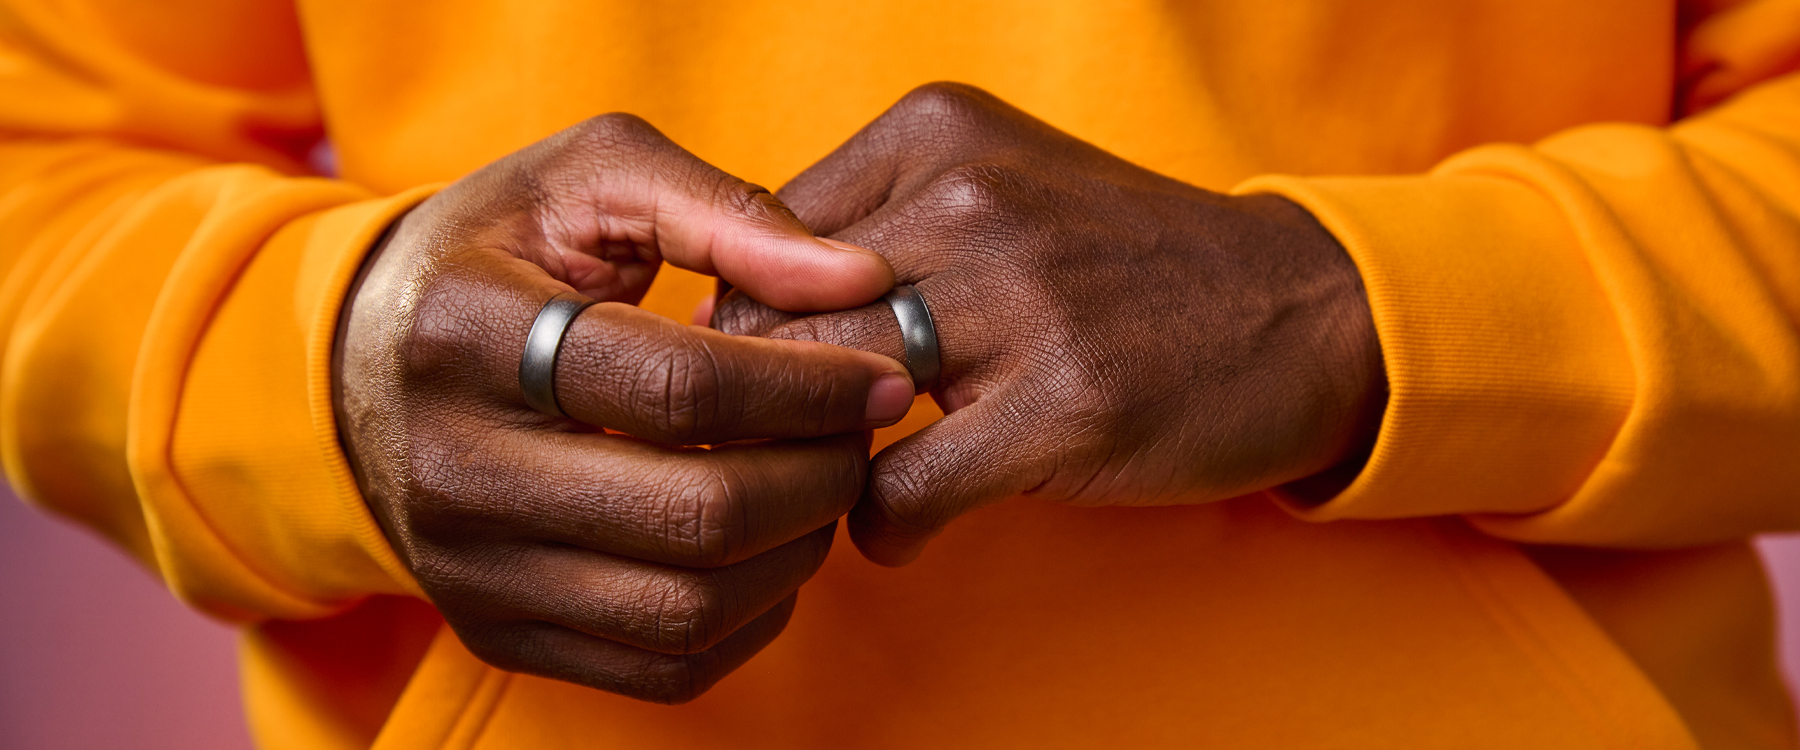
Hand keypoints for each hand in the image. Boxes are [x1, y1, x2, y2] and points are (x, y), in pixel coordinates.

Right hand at [332, 114, 914, 701]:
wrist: (351, 360)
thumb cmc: (497, 251)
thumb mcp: (590, 178)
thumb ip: (727, 212)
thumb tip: (862, 281)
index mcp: (470, 331)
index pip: (678, 389)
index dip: (809, 389)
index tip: (883, 376)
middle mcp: (455, 467)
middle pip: (695, 515)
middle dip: (820, 478)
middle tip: (860, 435)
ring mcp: (470, 568)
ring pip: (689, 607)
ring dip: (797, 553)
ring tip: (820, 483)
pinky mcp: (494, 632)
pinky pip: (664, 667)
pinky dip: (751, 618)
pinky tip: (768, 547)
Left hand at [713, 83, 1386, 565]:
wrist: (1303, 312)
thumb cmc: (1127, 263)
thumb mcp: (1003, 186)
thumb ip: (878, 224)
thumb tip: (735, 314)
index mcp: (940, 133)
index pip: (765, 238)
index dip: (751, 325)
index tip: (769, 382)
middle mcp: (971, 199)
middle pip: (779, 316)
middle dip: (769, 402)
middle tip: (784, 455)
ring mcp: (1023, 300)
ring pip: (829, 398)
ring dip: (818, 466)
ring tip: (840, 489)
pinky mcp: (1066, 403)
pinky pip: (903, 487)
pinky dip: (882, 527)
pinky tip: (902, 530)